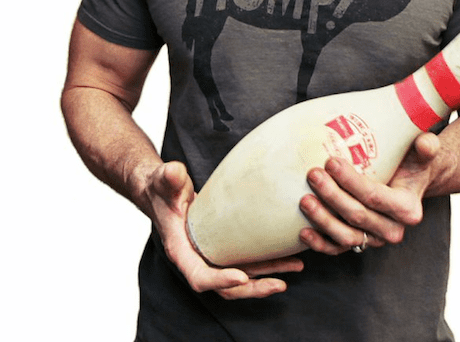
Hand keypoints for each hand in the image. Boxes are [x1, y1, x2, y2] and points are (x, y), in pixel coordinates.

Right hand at [144, 161, 303, 298]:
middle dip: (253, 288)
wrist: (163, 190)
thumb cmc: (163, 187)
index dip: (220, 279)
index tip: (242, 277)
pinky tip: (287, 255)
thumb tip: (174, 172)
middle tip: (280, 284)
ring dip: (267, 276)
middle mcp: (197, 258)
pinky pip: (246, 262)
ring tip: (296, 267)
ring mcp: (212, 255)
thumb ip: (169, 177)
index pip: (199, 276)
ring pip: (240, 277)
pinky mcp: (223, 247)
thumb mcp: (165, 180)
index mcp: (180, 250)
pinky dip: (266, 263)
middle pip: (225, 287)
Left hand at [298, 133, 440, 255]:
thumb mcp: (423, 153)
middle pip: (357, 216)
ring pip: (346, 236)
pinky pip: (338, 248)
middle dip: (332, 196)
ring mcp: (374, 239)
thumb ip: (427, 147)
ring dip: (322, 220)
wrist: (408, 181)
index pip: (375, 196)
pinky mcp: (359, 243)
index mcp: (408, 209)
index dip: (351, 181)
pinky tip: (302, 231)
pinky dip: (320, 243)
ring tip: (304, 200)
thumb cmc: (412, 163)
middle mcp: (393, 229)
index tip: (331, 161)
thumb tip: (427, 143)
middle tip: (312, 173)